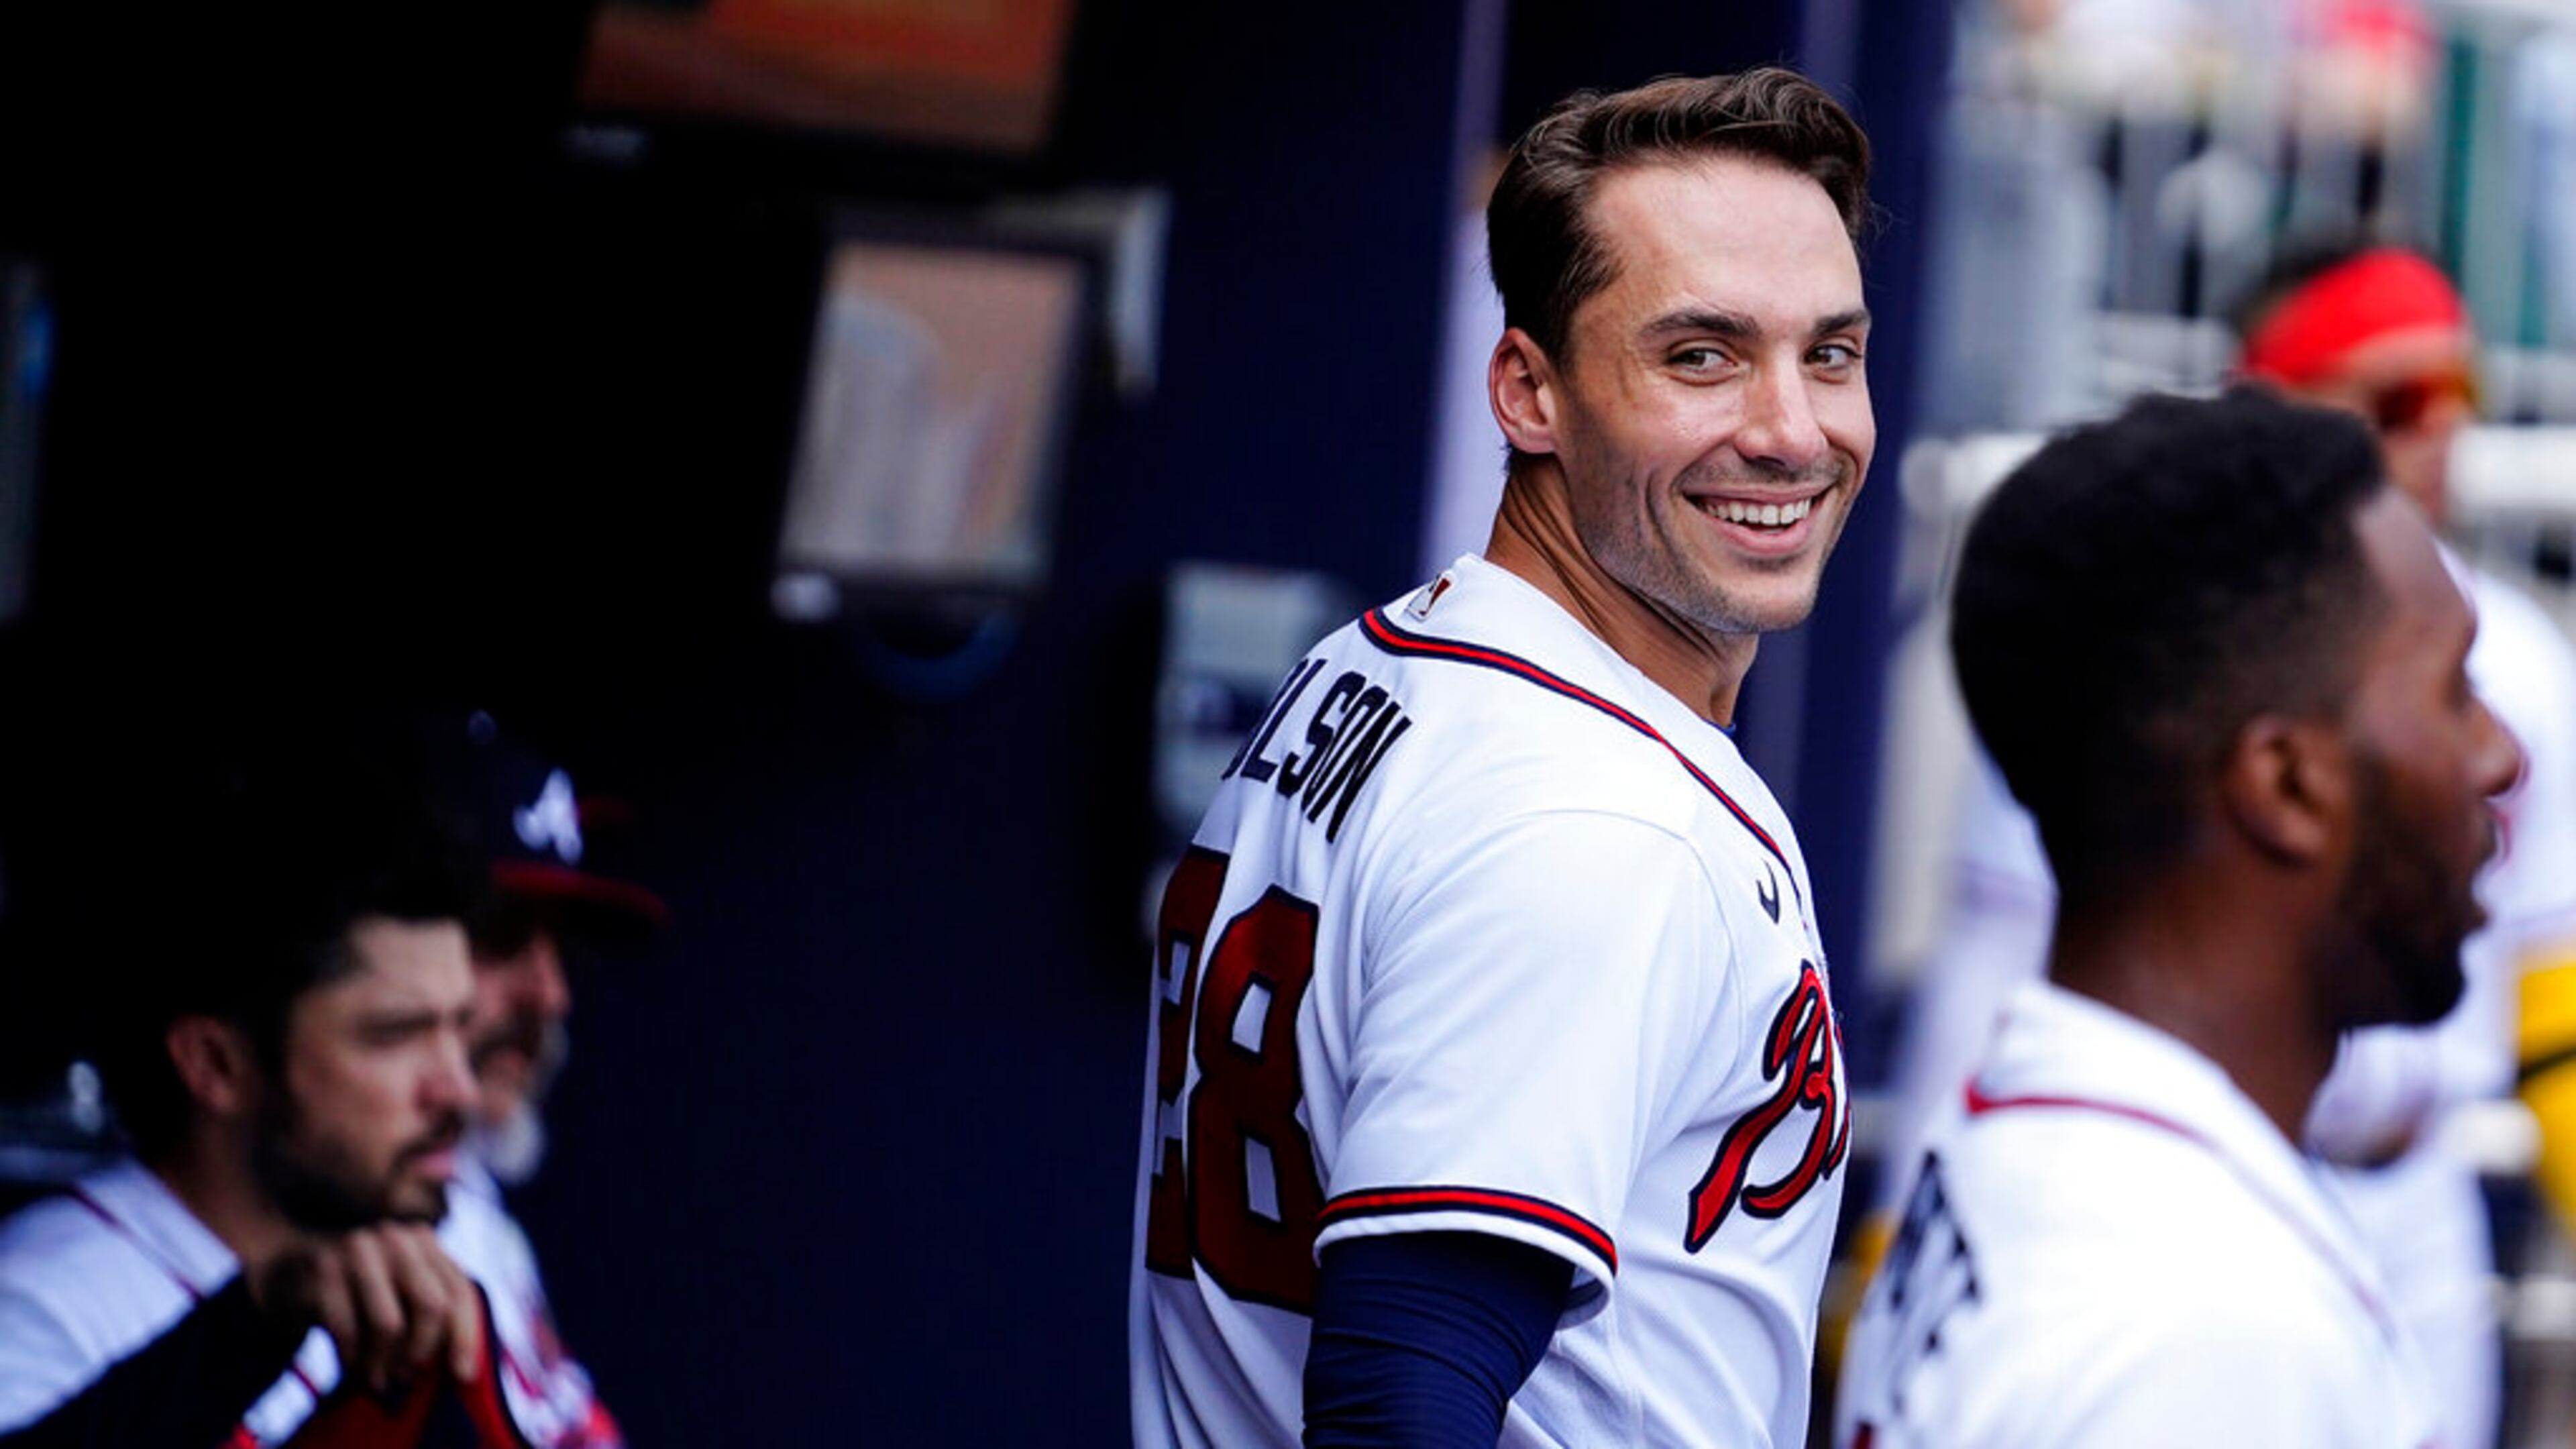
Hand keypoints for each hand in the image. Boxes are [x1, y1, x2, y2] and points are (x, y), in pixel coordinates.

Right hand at [253, 1224, 484, 1391]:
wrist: (288, 1263)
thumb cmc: (355, 1290)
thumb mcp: (400, 1291)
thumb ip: (433, 1312)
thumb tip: (465, 1367)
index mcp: (424, 1240)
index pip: (459, 1291)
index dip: (466, 1336)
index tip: (462, 1374)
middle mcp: (396, 1237)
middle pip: (432, 1307)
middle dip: (420, 1350)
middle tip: (406, 1376)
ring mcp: (358, 1248)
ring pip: (390, 1324)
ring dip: (383, 1360)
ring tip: (377, 1376)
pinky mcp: (322, 1267)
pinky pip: (347, 1329)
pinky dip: (352, 1356)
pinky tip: (351, 1363)